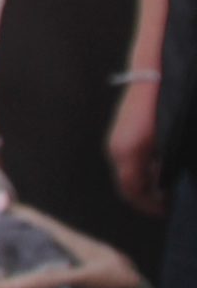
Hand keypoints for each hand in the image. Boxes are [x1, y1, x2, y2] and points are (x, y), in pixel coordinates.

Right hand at [111, 81, 165, 216]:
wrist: (155, 75)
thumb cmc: (164, 110)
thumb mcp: (168, 142)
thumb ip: (165, 169)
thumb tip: (167, 186)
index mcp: (127, 154)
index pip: (132, 192)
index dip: (149, 206)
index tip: (167, 212)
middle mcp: (117, 148)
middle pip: (128, 184)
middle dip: (148, 196)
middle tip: (169, 201)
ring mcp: (117, 139)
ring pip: (128, 171)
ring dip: (146, 182)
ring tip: (168, 185)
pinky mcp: (121, 132)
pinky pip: (128, 159)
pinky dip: (143, 169)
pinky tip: (162, 165)